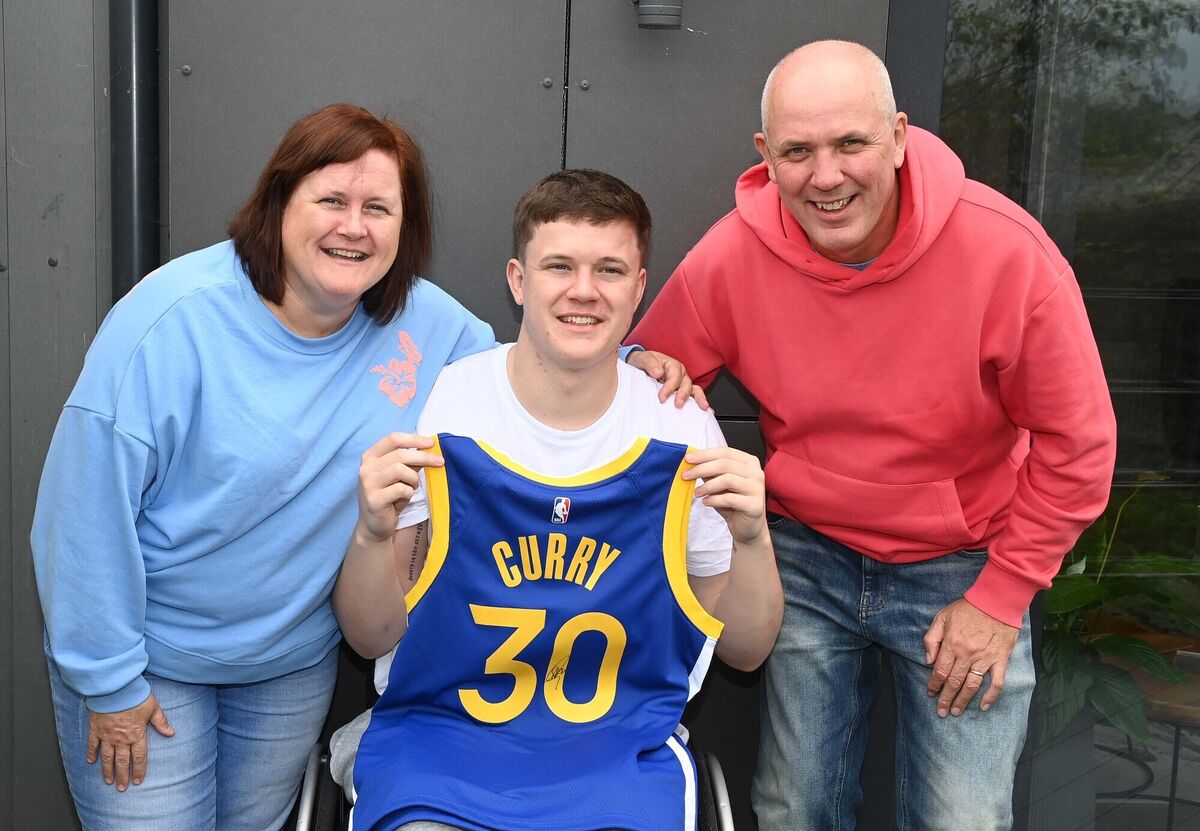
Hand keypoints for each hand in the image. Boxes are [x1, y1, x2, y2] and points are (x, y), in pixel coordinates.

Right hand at [87, 694, 173, 789]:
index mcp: (137, 734)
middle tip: (122, 788)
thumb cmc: (135, 696)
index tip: (137, 781)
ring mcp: (107, 735)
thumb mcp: (153, 708)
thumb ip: (161, 722)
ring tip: (108, 781)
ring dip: (107, 770)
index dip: (138, 770)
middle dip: (123, 776)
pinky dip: (91, 753)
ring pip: (107, 757)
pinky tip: (90, 762)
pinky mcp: (95, 729)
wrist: (115, 689)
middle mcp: (121, 739)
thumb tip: (171, 733)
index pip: (139, 757)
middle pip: (122, 761)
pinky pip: (92, 744)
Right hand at [357, 433, 442, 542]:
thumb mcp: (400, 476)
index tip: (432, 443)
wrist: (374, 526)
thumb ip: (410, 462)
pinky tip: (404, 499)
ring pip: (400, 470)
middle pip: (400, 454)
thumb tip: (430, 449)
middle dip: (424, 457)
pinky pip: (401, 489)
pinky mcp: (374, 499)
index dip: (414, 439)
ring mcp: (368, 483)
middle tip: (440, 462)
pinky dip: (409, 493)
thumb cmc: (390, 498)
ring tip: (412, 488)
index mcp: (371, 457)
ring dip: (413, 479)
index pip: (393, 439)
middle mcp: (366, 467)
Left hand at [626, 350, 709, 409]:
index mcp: (672, 365)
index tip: (662, 398)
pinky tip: (703, 410)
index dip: (669, 388)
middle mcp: (681, 374)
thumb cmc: (644, 362)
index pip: (674, 377)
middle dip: (683, 394)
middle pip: (686, 384)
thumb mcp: (643, 359)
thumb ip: (650, 363)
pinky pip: (693, 396)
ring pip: (694, 389)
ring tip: (703, 407)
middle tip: (678, 404)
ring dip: (698, 398)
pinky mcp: (682, 391)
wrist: (641, 367)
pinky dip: (698, 402)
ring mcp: (683, 383)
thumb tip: (659, 372)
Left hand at [682, 447, 766, 544]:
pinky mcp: (755, 505)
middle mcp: (756, 473)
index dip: (705, 454)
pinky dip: (714, 499)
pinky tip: (706, 502)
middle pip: (725, 464)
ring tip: (696, 493)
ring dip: (707, 486)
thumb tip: (692, 462)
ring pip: (727, 479)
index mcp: (749, 462)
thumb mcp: (719, 484)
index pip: (725, 452)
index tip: (688, 459)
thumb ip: (710, 473)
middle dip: (702, 469)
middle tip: (686, 475)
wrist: (747, 527)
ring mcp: (757, 488)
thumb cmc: (732, 503)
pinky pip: (730, 498)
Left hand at [923, 598, 1018, 716]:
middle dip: (945, 698)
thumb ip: (932, 639)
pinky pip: (997, 682)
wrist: (996, 601)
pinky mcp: (1000, 660)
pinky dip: (991, 696)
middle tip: (941, 712)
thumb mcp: (942, 617)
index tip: (930, 693)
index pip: (940, 671)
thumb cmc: (967, 609)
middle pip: (954, 682)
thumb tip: (928, 660)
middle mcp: (967, 654)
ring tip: (956, 711)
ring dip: (963, 701)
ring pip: (972, 685)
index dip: (934, 685)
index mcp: (952, 644)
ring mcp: (985, 659)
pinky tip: (984, 706)